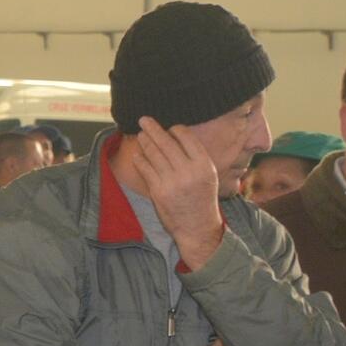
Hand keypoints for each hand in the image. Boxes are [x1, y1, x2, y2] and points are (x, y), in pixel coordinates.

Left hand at [127, 116, 228, 263]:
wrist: (197, 227)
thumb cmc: (202, 198)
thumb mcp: (208, 175)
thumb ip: (195, 157)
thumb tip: (176, 135)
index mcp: (204, 164)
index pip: (185, 137)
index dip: (174, 129)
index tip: (168, 127)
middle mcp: (188, 171)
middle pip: (166, 143)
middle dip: (153, 129)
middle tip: (143, 119)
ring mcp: (172, 181)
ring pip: (153, 154)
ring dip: (145, 142)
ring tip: (141, 134)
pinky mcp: (158, 191)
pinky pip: (145, 169)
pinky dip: (140, 159)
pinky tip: (137, 154)